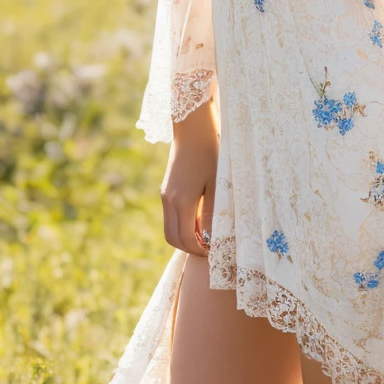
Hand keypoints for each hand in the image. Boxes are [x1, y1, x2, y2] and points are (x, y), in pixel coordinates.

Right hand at [160, 96, 219, 255]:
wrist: (193, 131)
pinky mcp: (166, 191)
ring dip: (184, 238)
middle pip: (173, 239)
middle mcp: (169, 201)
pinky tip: (200, 220)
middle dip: (189, 248)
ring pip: (169, 229)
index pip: (186, 238)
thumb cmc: (211, 155)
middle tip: (209, 249)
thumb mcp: (218, 184)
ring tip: (205, 236)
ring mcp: (165, 196)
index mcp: (182, 201)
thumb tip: (214, 238)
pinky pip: (170, 217)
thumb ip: (215, 213)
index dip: (200, 250)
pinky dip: (182, 226)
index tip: (214, 251)